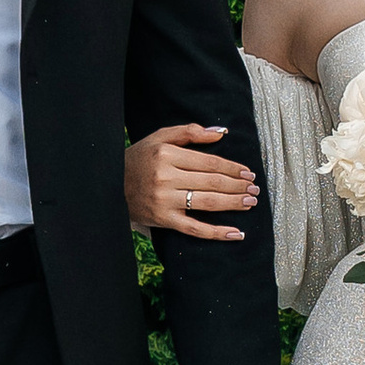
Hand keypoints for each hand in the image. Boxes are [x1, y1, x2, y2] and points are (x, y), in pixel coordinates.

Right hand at [126, 122, 257, 242]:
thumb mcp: (159, 137)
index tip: (248, 172)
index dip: (233, 168)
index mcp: (167, 154)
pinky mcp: (163, 220)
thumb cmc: (138, 159)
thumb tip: (221, 133)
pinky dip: (218, 233)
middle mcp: (166, 177)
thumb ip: (190, 132)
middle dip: (238, 185)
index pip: (209, 162)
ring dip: (234, 203)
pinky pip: (195, 229)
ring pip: (208, 203)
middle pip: (212, 182)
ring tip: (251, 202)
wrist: (109, 186)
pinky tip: (236, 233)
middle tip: (255, 188)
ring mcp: (165, 200)